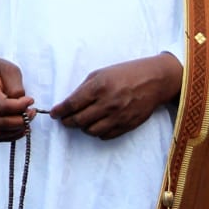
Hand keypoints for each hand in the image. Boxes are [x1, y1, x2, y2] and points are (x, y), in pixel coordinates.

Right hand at [0, 43, 33, 141]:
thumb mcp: (9, 69)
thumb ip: (16, 86)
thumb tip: (22, 103)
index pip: (1, 106)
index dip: (19, 107)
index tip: (31, 100)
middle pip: (0, 123)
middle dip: (20, 121)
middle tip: (32, 112)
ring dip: (16, 130)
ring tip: (27, 119)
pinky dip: (11, 135)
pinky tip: (20, 127)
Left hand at [47, 54, 181, 138]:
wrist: (154, 80)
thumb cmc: (126, 73)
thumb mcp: (101, 73)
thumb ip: (84, 88)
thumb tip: (68, 103)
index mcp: (99, 87)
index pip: (72, 104)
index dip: (60, 111)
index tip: (54, 113)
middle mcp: (108, 103)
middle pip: (79, 120)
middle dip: (67, 121)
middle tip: (64, 119)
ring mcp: (118, 116)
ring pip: (91, 131)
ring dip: (82, 127)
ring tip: (82, 121)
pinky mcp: (127, 125)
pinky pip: (105, 135)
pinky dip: (97, 132)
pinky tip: (97, 124)